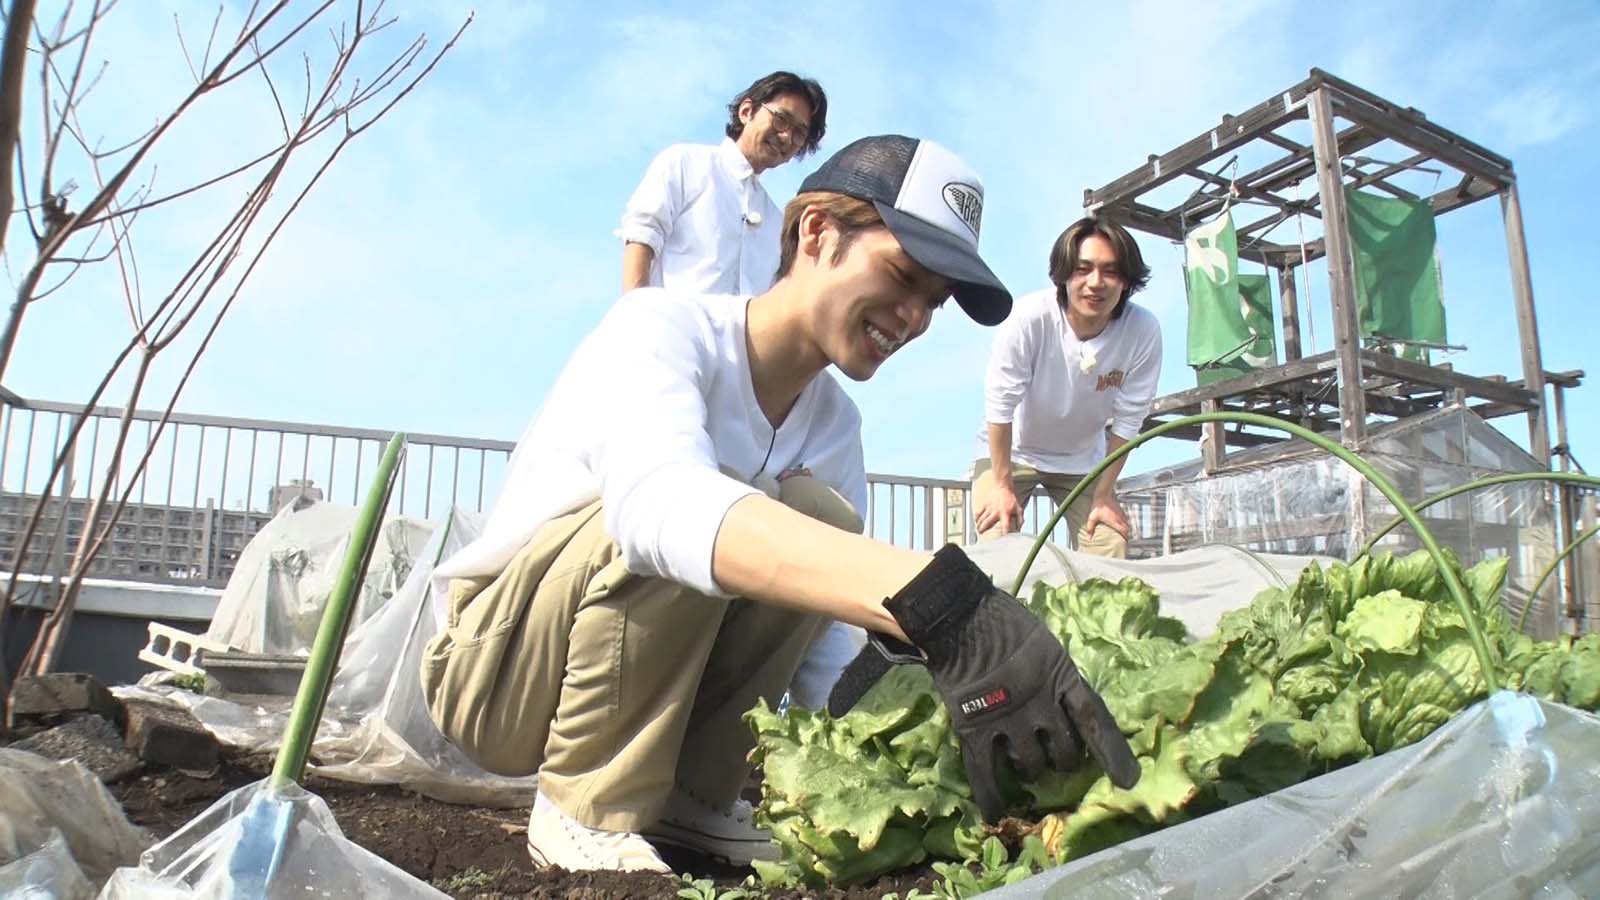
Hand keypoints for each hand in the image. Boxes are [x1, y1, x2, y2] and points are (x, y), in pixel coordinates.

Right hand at [829, 546, 1139, 820]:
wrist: (957, 617)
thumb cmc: (1004, 622)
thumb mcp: (1046, 645)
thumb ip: (1058, 676)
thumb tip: (1068, 702)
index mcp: (1061, 678)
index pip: (1094, 719)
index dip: (1111, 752)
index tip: (1128, 780)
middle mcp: (1040, 705)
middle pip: (1063, 751)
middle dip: (1063, 760)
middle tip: (1056, 757)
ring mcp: (1007, 720)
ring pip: (1029, 764)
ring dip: (1032, 769)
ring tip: (1026, 764)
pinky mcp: (975, 728)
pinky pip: (985, 771)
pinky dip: (990, 795)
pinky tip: (995, 813)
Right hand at [975, 479, 1022, 535]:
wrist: (1001, 485)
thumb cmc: (1009, 497)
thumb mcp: (1017, 507)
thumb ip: (1020, 517)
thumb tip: (1020, 526)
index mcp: (1005, 512)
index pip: (1005, 525)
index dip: (1005, 532)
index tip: (1003, 537)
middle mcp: (996, 511)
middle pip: (987, 523)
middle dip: (983, 529)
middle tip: (981, 533)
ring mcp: (989, 507)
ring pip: (981, 519)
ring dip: (979, 525)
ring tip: (978, 529)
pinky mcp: (984, 504)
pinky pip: (978, 512)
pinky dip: (976, 517)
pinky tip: (976, 521)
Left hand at [1084, 494, 1129, 539]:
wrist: (1103, 495)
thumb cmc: (1097, 507)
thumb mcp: (1092, 518)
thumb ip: (1090, 529)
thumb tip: (1089, 538)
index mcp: (1114, 521)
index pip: (1124, 531)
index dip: (1125, 537)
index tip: (1124, 542)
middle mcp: (1119, 518)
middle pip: (1127, 528)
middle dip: (1126, 534)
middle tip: (1124, 539)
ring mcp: (1121, 513)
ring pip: (1126, 523)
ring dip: (1126, 529)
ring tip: (1123, 533)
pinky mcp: (1120, 510)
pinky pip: (1125, 518)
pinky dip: (1124, 523)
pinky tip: (1120, 524)